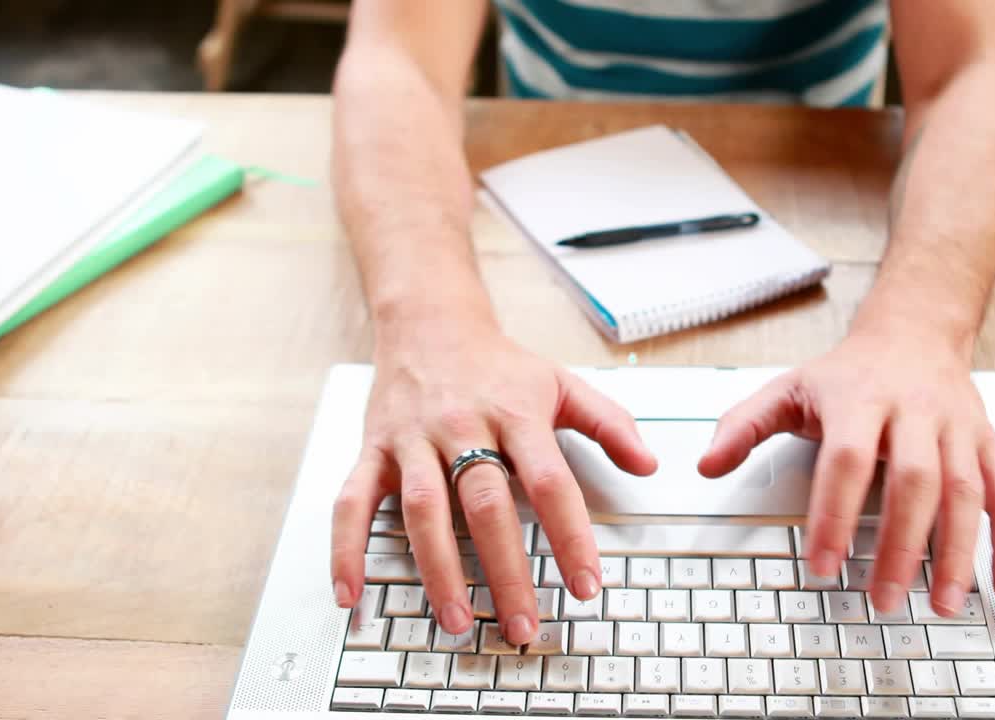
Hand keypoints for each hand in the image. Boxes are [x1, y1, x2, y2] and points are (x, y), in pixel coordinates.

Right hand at [330, 320, 656, 644]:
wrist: (430, 322)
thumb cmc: (500, 365)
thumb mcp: (562, 383)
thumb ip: (609, 423)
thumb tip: (649, 464)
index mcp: (515, 413)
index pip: (550, 482)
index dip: (570, 536)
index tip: (586, 585)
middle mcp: (463, 426)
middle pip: (485, 505)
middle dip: (505, 571)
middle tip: (522, 626)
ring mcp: (413, 440)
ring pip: (422, 510)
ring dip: (437, 570)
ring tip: (456, 619)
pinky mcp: (373, 449)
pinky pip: (352, 501)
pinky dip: (346, 549)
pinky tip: (352, 594)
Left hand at [698, 328, 994, 616]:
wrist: (914, 330)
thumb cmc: (847, 372)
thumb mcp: (788, 388)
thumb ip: (744, 426)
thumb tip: (706, 464)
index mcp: (860, 399)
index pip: (846, 461)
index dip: (834, 514)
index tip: (821, 564)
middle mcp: (915, 412)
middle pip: (915, 481)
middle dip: (901, 546)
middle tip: (882, 599)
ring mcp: (958, 428)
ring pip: (966, 493)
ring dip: (958, 553)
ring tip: (941, 604)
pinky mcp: (987, 443)